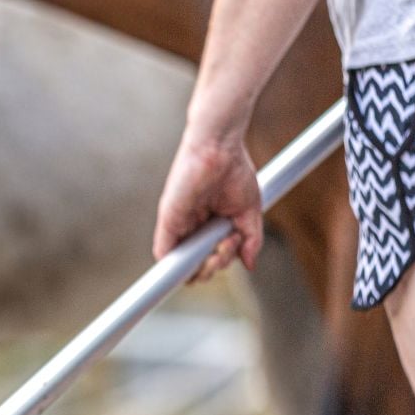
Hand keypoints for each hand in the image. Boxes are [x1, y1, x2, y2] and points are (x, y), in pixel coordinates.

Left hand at [153, 131, 262, 282]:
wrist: (220, 147)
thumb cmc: (234, 171)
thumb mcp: (249, 211)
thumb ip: (251, 240)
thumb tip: (249, 264)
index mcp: (210, 226)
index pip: (210, 258)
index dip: (221, 262)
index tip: (234, 248)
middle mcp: (192, 227)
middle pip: (198, 265)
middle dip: (216, 265)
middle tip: (229, 245)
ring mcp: (180, 225)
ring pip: (184, 264)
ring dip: (204, 267)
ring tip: (221, 246)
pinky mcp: (168, 220)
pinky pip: (164, 252)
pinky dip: (174, 267)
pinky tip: (191, 266)